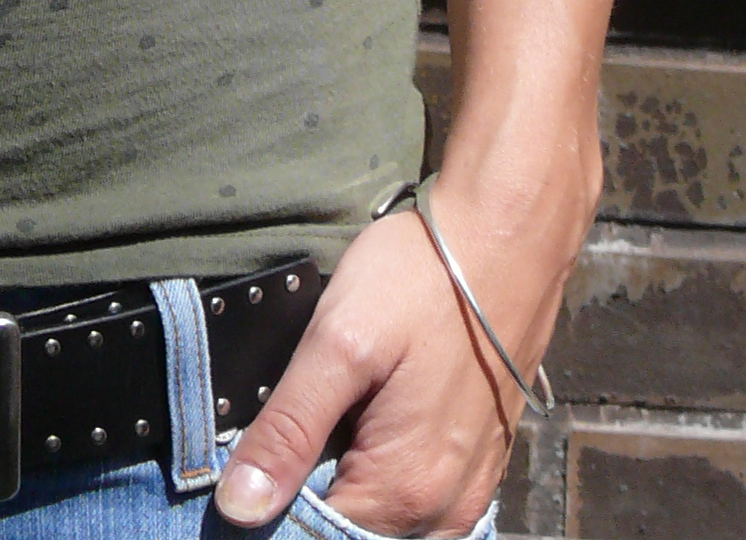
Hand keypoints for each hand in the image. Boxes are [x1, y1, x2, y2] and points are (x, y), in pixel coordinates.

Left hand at [210, 195, 547, 537]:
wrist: (506, 235)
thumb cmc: (423, 278)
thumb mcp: (338, 343)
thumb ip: (287, 431)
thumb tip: (238, 507)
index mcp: (404, 492)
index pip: (314, 535)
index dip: (273, 500)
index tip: (258, 453)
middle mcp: (444, 511)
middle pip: (354, 531)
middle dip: (312, 490)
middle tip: (296, 420)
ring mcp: (469, 490)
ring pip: (386, 520)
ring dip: (348, 480)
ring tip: (334, 411)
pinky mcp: (480, 463)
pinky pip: (420, 499)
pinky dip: (384, 472)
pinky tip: (370, 415)